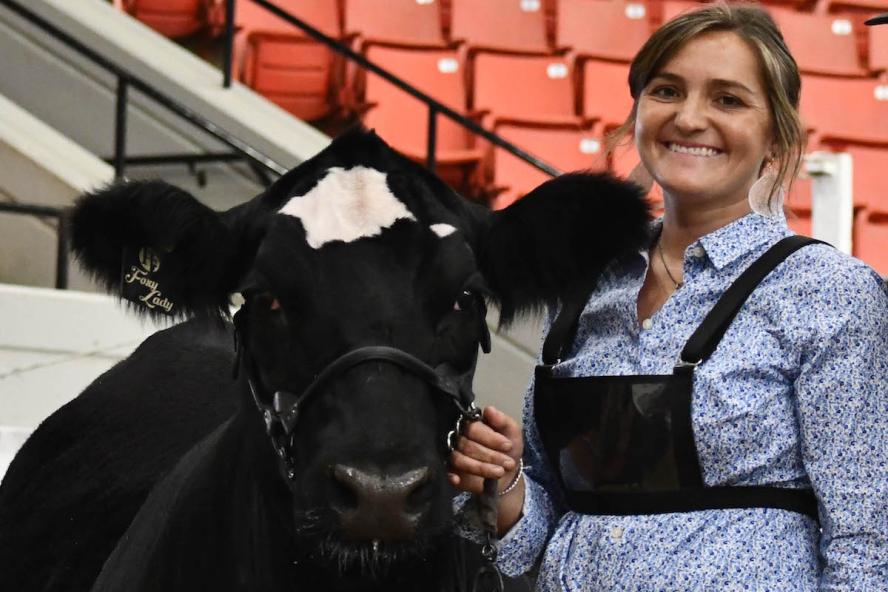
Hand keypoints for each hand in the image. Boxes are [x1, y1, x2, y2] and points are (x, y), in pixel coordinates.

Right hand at [448, 406, 524, 533]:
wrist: (508, 474)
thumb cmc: (507, 449)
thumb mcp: (511, 432)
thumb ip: (503, 420)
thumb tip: (489, 409)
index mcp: (472, 424)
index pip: (473, 428)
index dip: (490, 438)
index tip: (508, 445)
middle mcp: (458, 437)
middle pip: (467, 445)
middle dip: (490, 455)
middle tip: (508, 463)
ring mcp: (453, 454)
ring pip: (459, 459)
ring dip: (480, 467)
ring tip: (500, 472)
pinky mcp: (451, 471)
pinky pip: (446, 472)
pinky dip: (451, 476)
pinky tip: (459, 479)